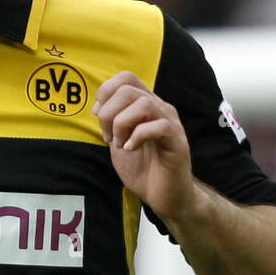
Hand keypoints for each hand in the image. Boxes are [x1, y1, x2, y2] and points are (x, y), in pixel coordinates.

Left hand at [93, 71, 196, 222]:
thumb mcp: (119, 140)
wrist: (164, 197)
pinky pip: (159, 126)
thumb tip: (97, 107)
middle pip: (128, 89)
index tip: (99, 116)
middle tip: (108, 137)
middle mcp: (161, 109)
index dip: (105, 92)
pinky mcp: (177, 143)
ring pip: (143, 103)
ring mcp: (171, 124)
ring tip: (120, 143)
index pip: (126, 77)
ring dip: (122, 124)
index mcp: (147, 105)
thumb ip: (111, 122)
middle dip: (109, 113)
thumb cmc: (144, 169)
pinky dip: (138, 137)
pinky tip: (131, 150)